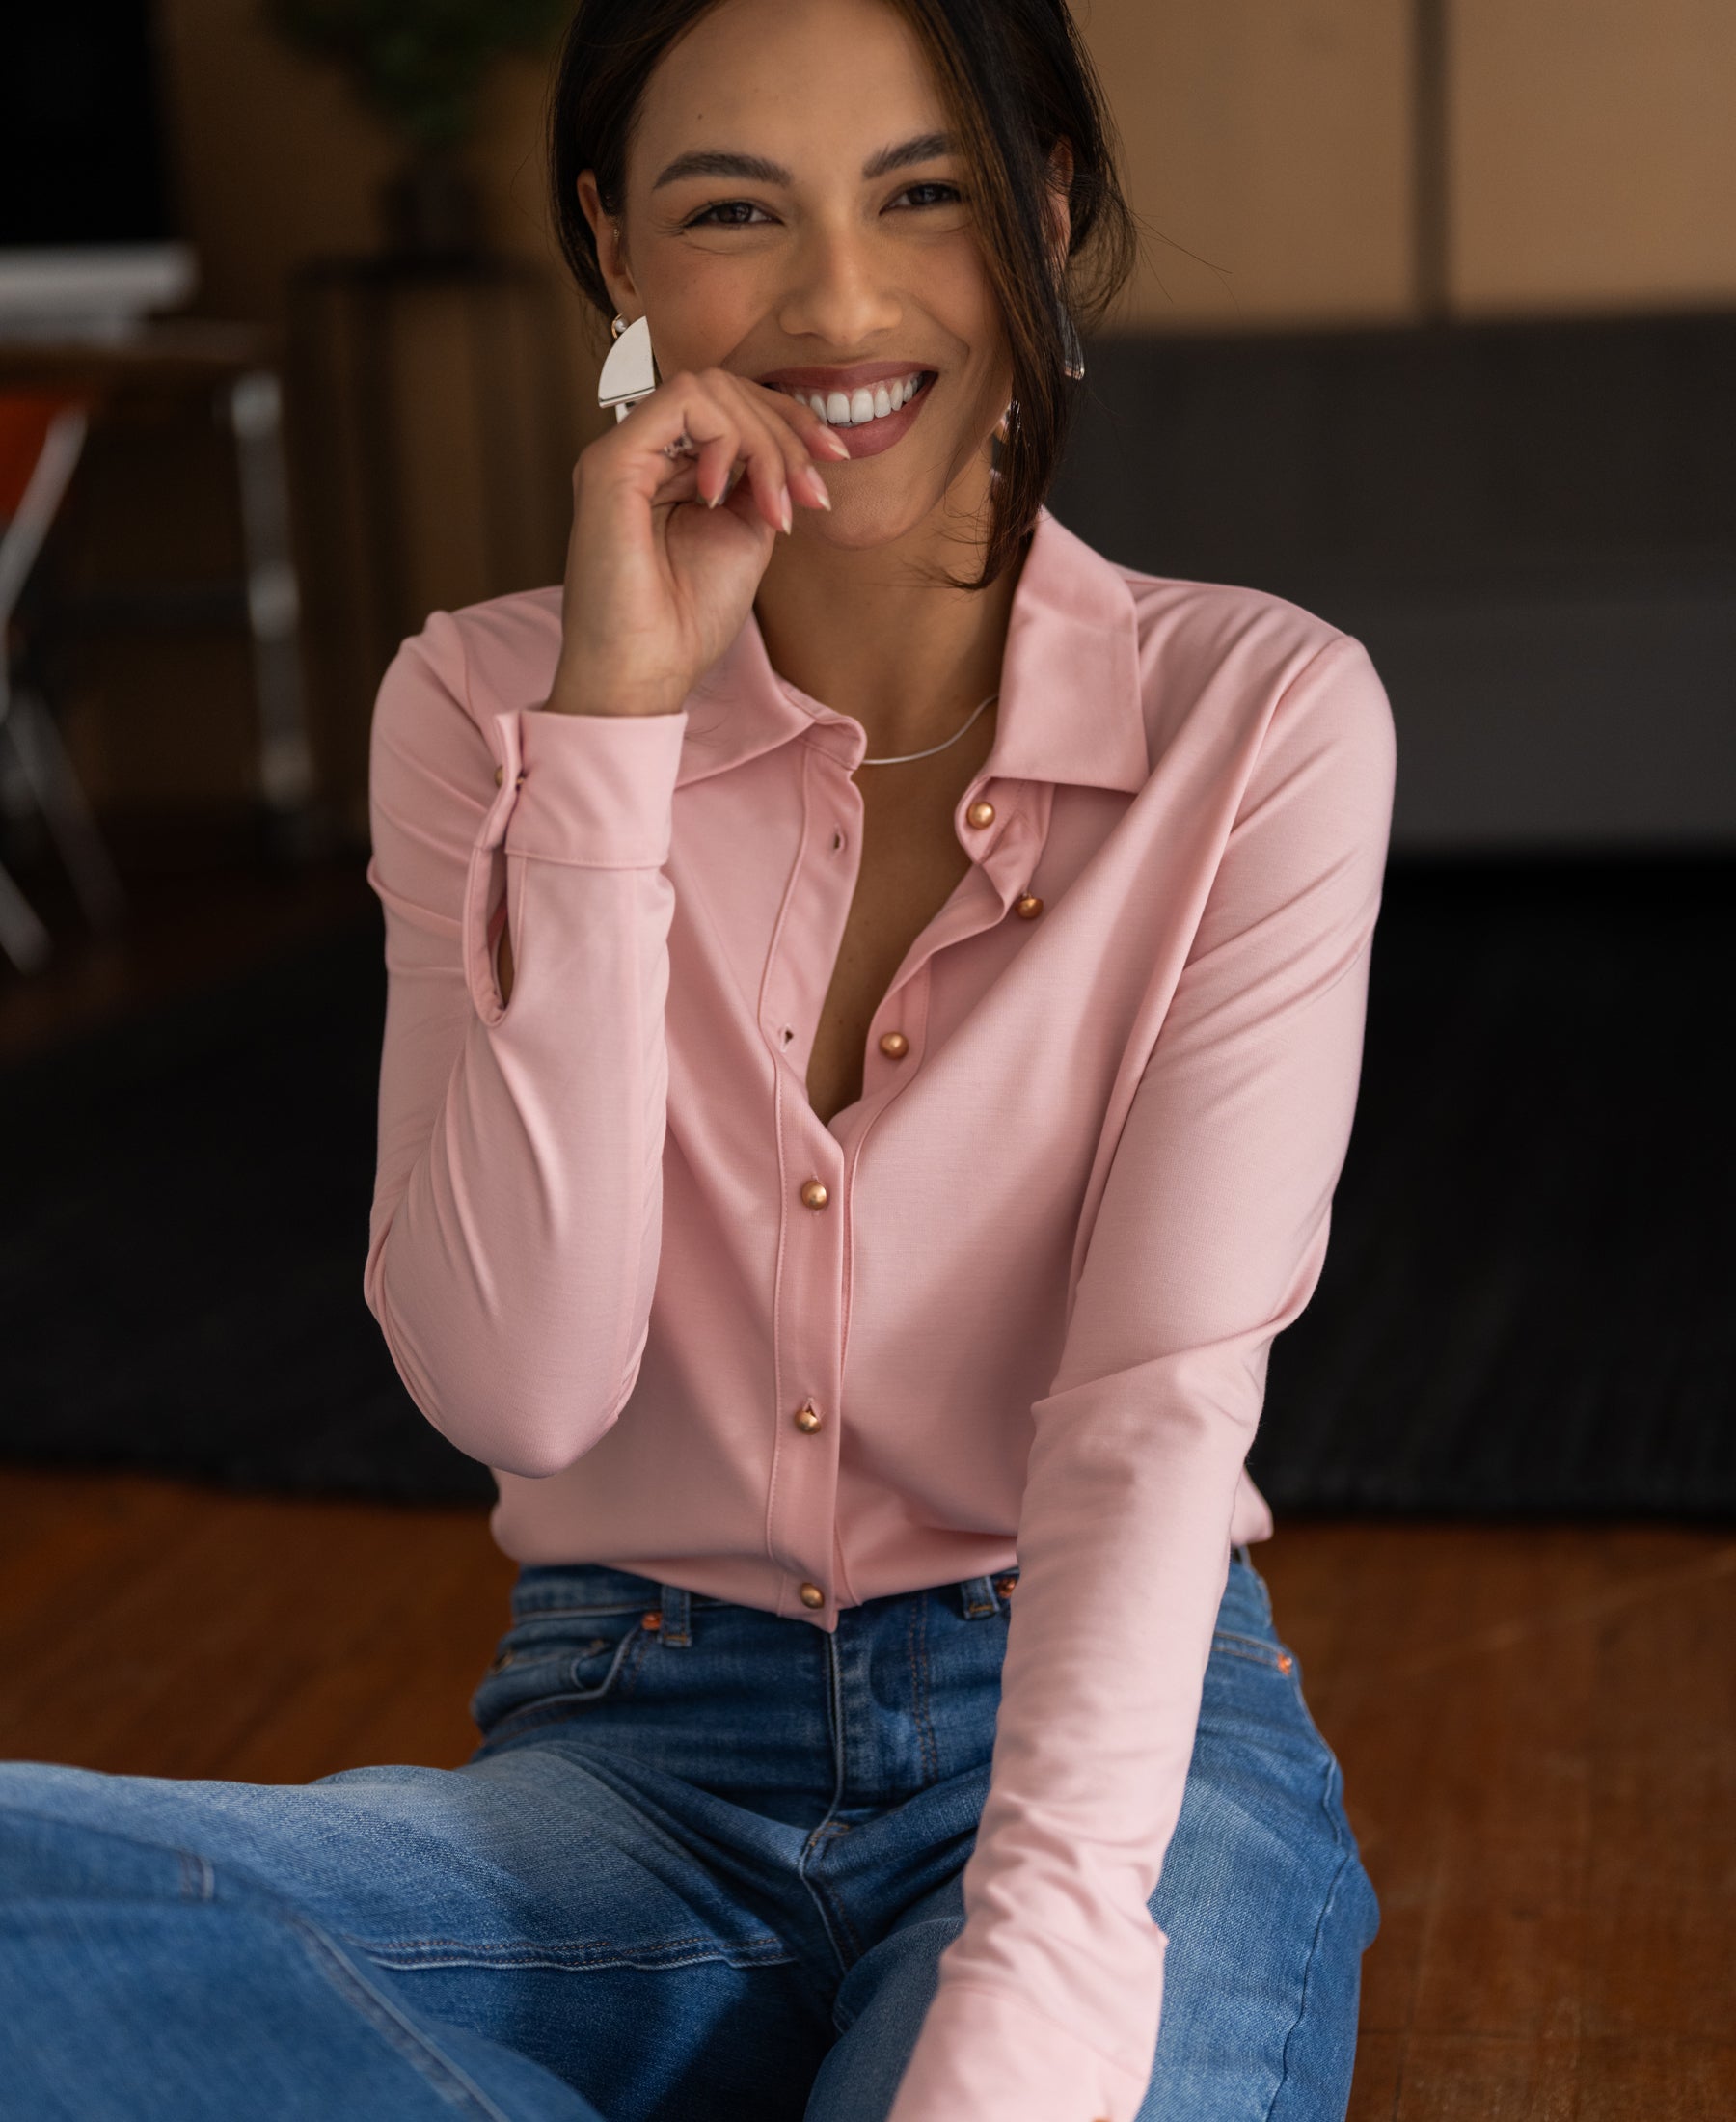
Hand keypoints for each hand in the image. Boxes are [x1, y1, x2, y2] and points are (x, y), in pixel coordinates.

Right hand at [546, 366, 847, 718]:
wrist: (647, 673)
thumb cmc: (687, 621)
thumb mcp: (745, 536)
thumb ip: (759, 482)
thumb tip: (791, 445)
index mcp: (671, 469)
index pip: (733, 406)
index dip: (790, 420)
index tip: (835, 456)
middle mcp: (644, 454)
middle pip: (726, 389)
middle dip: (785, 432)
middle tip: (808, 494)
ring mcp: (624, 454)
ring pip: (708, 387)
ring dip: (763, 440)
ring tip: (772, 506)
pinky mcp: (610, 463)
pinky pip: (683, 402)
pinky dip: (724, 438)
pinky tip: (722, 495)